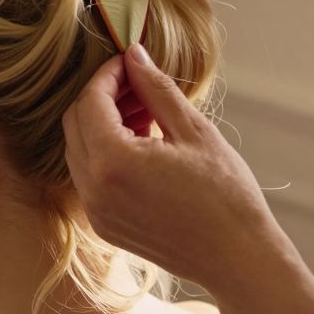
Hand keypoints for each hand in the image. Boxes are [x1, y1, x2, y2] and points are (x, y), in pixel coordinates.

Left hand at [62, 44, 296, 295]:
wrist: (238, 258)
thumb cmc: (226, 195)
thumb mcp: (194, 131)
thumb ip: (156, 89)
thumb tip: (133, 55)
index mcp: (113, 162)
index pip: (90, 102)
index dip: (107, 76)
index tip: (129, 63)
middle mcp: (94, 189)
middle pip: (75, 124)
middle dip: (101, 98)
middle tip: (137, 85)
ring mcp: (96, 212)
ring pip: (78, 150)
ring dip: (101, 125)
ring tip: (145, 114)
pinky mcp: (105, 226)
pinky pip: (90, 177)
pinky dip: (105, 154)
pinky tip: (143, 146)